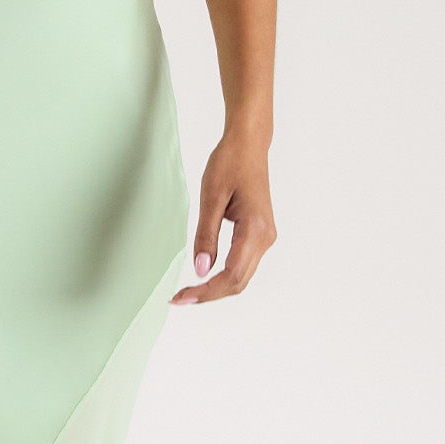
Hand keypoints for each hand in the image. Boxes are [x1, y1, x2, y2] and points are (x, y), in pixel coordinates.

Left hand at [171, 132, 275, 305]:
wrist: (249, 145)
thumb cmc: (230, 163)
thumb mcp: (211, 198)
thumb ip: (206, 236)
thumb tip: (201, 269)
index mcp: (255, 229)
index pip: (231, 275)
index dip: (205, 291)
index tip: (181, 297)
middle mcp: (265, 238)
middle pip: (238, 282)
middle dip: (208, 295)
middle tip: (179, 298)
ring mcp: (265, 238)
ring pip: (241, 277)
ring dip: (216, 288)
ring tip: (188, 291)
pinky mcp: (259, 235)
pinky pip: (243, 265)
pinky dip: (224, 276)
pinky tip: (204, 277)